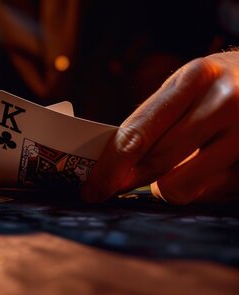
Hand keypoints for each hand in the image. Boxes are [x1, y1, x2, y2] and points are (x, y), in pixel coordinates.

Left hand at [81, 52, 238, 203]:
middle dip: (132, 179)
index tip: (91, 190)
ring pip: (182, 187)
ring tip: (175, 170)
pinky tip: (208, 167)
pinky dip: (200, 188)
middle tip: (120, 183)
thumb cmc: (218, 86)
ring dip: (167, 187)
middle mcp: (225, 103)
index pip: (137, 134)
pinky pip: (212, 194)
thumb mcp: (185, 88)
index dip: (108, 168)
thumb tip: (111, 170)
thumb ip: (151, 123)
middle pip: (157, 163)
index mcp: (195, 78)